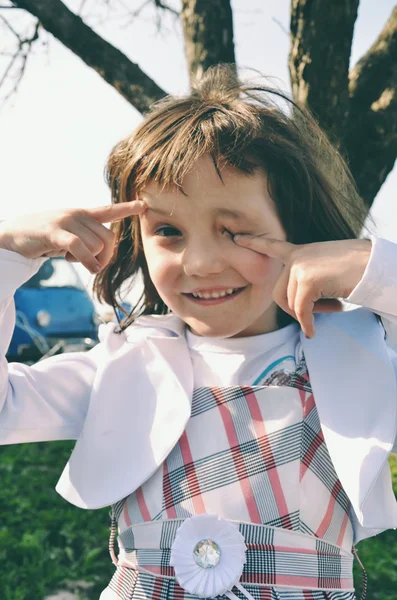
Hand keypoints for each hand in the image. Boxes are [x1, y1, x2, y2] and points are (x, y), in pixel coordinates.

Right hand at [0, 201, 145, 273]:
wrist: (13, 233)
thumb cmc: (44, 237)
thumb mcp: (69, 235)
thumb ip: (87, 239)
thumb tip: (103, 253)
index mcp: (83, 214)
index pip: (109, 210)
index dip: (127, 208)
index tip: (143, 205)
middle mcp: (78, 214)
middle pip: (109, 238)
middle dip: (104, 257)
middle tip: (89, 263)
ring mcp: (66, 221)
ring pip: (97, 246)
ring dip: (88, 259)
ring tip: (70, 257)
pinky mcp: (55, 232)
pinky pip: (80, 247)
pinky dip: (88, 261)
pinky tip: (90, 268)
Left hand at [233, 234, 371, 337]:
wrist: (375, 265)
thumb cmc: (357, 268)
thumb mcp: (326, 268)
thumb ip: (308, 278)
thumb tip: (298, 307)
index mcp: (301, 251)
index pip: (274, 246)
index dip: (255, 243)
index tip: (237, 238)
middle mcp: (297, 256)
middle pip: (279, 292)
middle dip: (295, 308)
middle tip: (318, 311)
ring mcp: (300, 267)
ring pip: (289, 304)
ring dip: (307, 314)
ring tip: (332, 307)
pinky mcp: (307, 281)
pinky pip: (301, 311)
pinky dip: (307, 324)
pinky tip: (313, 331)